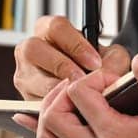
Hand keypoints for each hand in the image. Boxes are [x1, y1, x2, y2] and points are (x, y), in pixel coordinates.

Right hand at [12, 14, 130, 99]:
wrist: (90, 87)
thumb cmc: (96, 66)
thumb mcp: (111, 57)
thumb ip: (112, 60)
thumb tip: (104, 72)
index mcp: (48, 29)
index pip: (56, 27)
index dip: (76, 44)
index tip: (94, 62)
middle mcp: (30, 48)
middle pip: (33, 49)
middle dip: (61, 66)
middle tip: (81, 80)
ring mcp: (24, 73)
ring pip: (31, 79)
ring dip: (57, 89)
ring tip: (79, 97)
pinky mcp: (25, 97)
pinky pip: (34, 102)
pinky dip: (54, 107)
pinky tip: (71, 111)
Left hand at [13, 54, 137, 137]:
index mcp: (117, 135)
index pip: (78, 94)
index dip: (92, 76)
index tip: (111, 77)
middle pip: (53, 116)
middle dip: (63, 91)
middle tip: (85, 82)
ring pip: (48, 134)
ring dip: (51, 109)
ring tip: (69, 93)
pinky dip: (43, 127)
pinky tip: (30, 115)